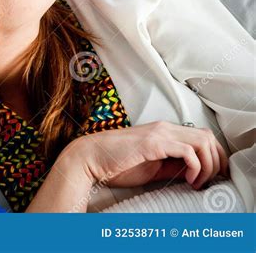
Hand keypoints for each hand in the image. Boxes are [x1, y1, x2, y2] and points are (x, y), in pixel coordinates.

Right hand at [60, 121, 229, 190]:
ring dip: (208, 164)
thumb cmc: (117, 164)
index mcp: (165, 131)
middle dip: (216, 160)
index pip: (202, 136)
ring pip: (202, 141)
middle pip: (208, 136)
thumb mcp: (152, 168)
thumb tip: (194, 174)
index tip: (212, 177)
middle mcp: (166, 127)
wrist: (92, 157)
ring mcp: (160, 133)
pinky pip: (187, 151)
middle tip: (210, 181)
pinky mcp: (154, 142)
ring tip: (198, 182)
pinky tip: (189, 179)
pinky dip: (195, 166)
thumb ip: (172, 166)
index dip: (214, 156)